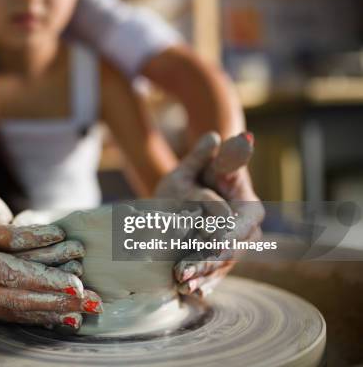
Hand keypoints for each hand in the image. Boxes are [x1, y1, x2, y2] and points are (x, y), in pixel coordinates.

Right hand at [0, 166, 102, 329]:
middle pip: (17, 297)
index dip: (39, 279)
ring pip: (14, 311)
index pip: (6, 272)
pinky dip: (30, 320)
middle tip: (87, 301)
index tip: (68, 282)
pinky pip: (4, 318)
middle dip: (55, 300)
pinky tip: (53, 323)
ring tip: (80, 315)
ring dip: (49, 313)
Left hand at [157, 132, 263, 296]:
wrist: (200, 186)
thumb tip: (235, 136)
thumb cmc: (205, 171)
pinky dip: (203, 284)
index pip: (237, 228)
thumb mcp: (208, 164)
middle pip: (226, 253)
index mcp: (249, 209)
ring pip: (218, 267)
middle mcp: (247, 233)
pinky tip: (191, 294)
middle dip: (205, 264)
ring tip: (181, 285)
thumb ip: (222, 156)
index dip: (222, 238)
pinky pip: (214, 275)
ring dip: (201, 277)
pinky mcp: (221, 260)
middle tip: (181, 274)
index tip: (207, 244)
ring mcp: (235, 249)